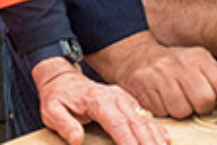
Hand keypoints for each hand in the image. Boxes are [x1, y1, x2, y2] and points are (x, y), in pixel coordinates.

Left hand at [33, 57, 168, 144]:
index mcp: (97, 100)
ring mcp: (124, 98)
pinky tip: (165, 141)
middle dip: (148, 144)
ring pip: (145, 120)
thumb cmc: (58, 97)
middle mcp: (115, 97)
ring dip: (156, 139)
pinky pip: (146, 117)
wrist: (63, 79)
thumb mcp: (51, 110)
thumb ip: (64, 124)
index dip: (129, 143)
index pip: (118, 125)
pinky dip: (157, 130)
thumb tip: (77, 139)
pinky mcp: (129, 102)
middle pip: (137, 124)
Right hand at [87, 31, 216, 123]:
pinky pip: (161, 111)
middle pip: (204, 100)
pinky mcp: (142, 84)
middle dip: (202, 109)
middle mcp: (180, 63)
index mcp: (199, 57)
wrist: (135, 56)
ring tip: (177, 101)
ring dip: (181, 112)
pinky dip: (163, 111)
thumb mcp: (201, 65)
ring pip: (181, 109)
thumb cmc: (175, 66)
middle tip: (195, 106)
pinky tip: (161, 99)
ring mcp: (160, 73)